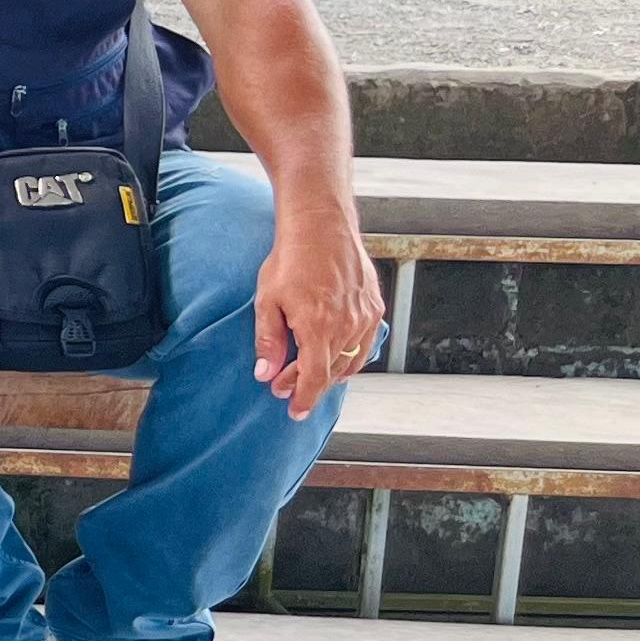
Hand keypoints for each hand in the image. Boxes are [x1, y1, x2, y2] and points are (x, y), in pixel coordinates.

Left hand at [256, 199, 386, 419]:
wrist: (322, 228)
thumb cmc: (289, 261)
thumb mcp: (267, 301)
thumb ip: (268, 340)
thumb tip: (265, 374)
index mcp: (318, 327)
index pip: (314, 377)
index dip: (304, 398)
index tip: (294, 412)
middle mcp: (347, 326)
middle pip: (331, 372)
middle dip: (307, 385)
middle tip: (284, 388)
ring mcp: (365, 317)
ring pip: (351, 360)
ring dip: (329, 372)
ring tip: (305, 373)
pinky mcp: (374, 307)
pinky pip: (364, 343)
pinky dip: (349, 356)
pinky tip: (332, 355)